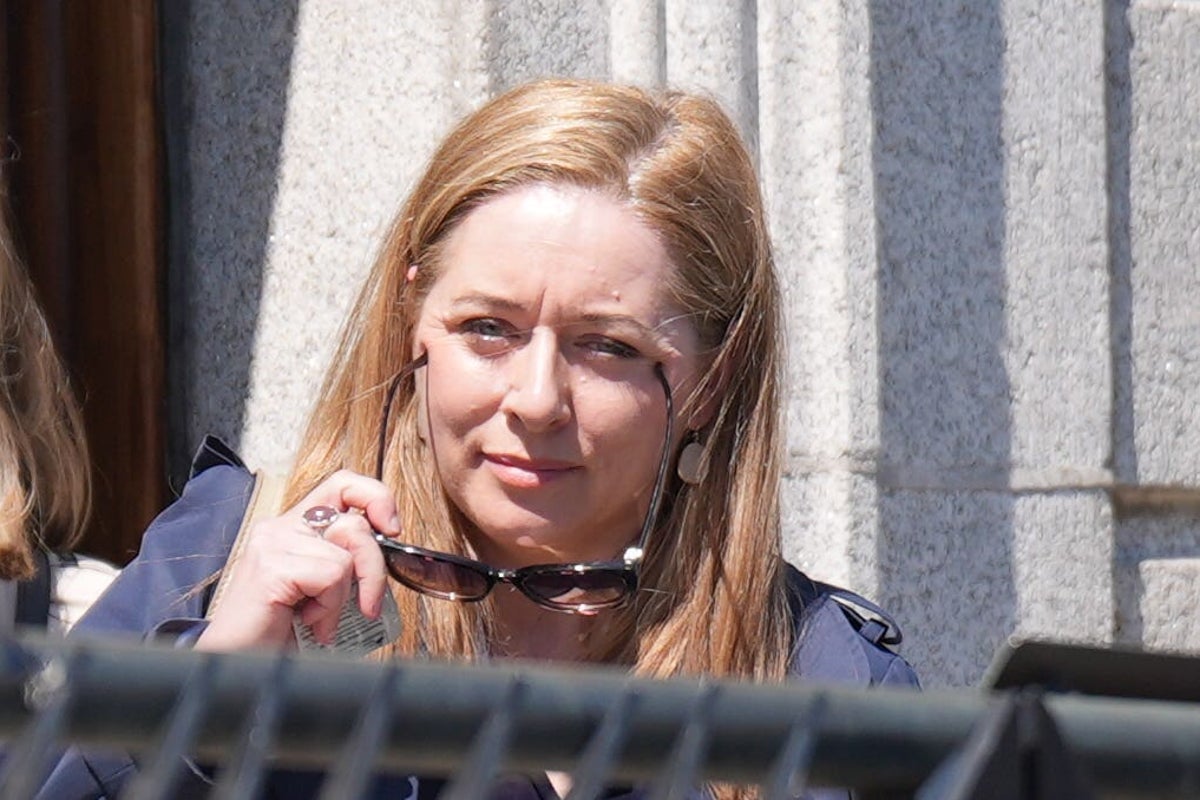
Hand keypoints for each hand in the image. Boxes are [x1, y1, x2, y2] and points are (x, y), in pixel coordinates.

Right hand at [196, 470, 401, 651]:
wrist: (236, 664)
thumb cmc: (278, 632)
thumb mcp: (320, 588)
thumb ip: (344, 561)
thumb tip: (388, 548)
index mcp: (294, 527)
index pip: (343, 484)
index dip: (376, 497)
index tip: (391, 528)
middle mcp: (281, 527)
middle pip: (355, 523)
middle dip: (373, 569)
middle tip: (368, 604)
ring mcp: (273, 543)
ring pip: (346, 555)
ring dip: (343, 598)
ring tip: (319, 619)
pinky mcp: (272, 566)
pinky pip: (331, 576)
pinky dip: (329, 607)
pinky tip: (307, 622)